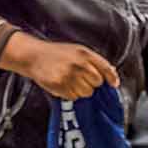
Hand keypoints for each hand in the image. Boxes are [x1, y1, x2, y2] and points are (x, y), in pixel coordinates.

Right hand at [0, 32, 118, 99]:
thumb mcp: (77, 50)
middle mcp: (78, 64)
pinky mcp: (60, 86)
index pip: (105, 68)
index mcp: (84, 53)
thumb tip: (111, 74)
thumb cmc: (56, 53)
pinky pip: (74, 97)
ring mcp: (69, 76)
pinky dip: (70, 94)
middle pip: (97, 83)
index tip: (114, 84)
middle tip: (81, 77)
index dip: (111, 78)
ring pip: (86, 93)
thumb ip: (94, 61)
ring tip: (70, 80)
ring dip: (80, 90)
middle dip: (91, 82)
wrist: (34, 56)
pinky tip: (63, 84)